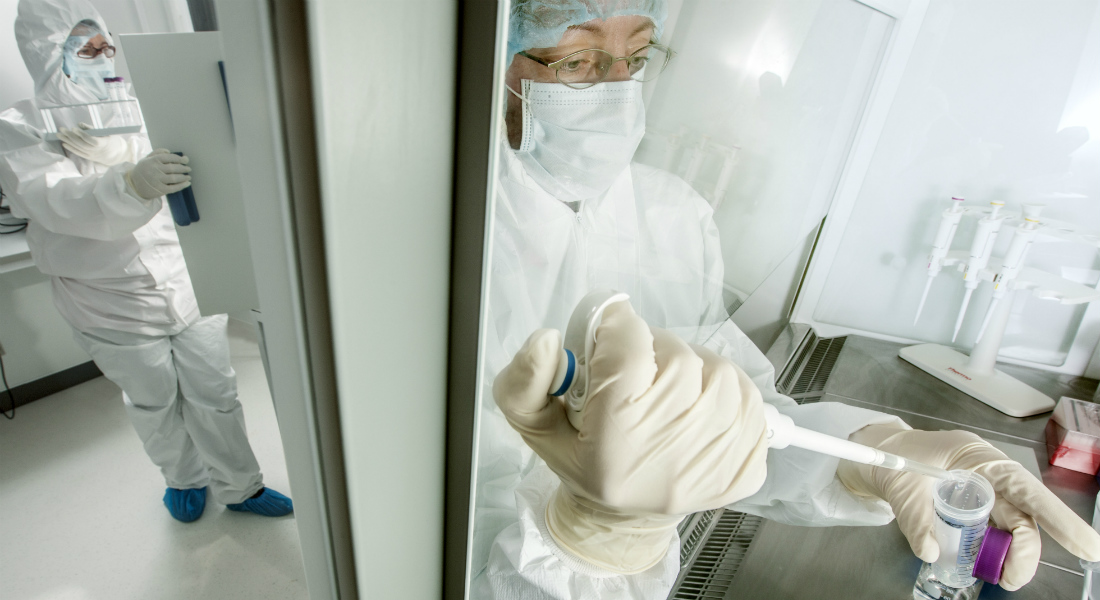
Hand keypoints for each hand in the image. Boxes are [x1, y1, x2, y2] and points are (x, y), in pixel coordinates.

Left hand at [56, 122, 129, 165]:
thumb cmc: (111, 140)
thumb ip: (93, 129)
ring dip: (68, 141)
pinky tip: (64, 143)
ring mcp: (93, 155)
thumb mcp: (106, 133)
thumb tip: (80, 124)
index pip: (91, 140)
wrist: (117, 155)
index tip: (74, 128)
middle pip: (82, 144)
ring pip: (78, 148)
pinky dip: (71, 148)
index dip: (82, 134)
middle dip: (71, 136)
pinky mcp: (89, 157)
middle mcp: (97, 151)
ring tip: (59, 135)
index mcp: (104, 144)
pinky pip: (79, 153)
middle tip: (62, 129)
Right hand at [125, 149, 190, 199]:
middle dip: (183, 168)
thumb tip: (169, 151)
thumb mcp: (146, 159)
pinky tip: (187, 183)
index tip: (185, 160)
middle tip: (189, 169)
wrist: (133, 185)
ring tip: (188, 176)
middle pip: (173, 168)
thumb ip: (157, 153)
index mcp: (153, 160)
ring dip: (184, 177)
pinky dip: (182, 185)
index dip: (179, 159)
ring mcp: (157, 180)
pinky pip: (173, 188)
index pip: (169, 157)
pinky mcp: (160, 190)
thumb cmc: (143, 170)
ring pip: (174, 178)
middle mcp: (155, 170)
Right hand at [493, 301, 769, 572]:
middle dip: (653, 350)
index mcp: (614, 440)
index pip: (628, 350)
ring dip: (692, 369)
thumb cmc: (587, 462)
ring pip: (715, 369)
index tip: (611, 333)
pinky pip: (746, 393)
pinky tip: (696, 408)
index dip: (618, 329)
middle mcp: (671, 449)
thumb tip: (546, 340)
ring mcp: (718, 457)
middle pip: (675, 356)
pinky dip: (722, 390)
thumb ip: (526, 380)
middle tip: (636, 371)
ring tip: (667, 392)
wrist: (628, 517)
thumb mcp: (536, 425)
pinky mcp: (747, 461)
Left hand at [837, 426, 1099, 590]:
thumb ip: (915, 518)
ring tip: (1000, 577)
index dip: (1057, 516)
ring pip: (1011, 527)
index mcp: (976, 457)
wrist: (875, 456)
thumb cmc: (891, 456)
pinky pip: (992, 532)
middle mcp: (987, 474)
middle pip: (1023, 514)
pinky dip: (992, 551)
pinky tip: (988, 565)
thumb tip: (931, 550)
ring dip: (1010, 555)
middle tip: (1010, 578)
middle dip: (1025, 550)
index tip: (1086, 545)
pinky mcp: (971, 508)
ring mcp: (981, 492)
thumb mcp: (900, 485)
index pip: (1025, 487)